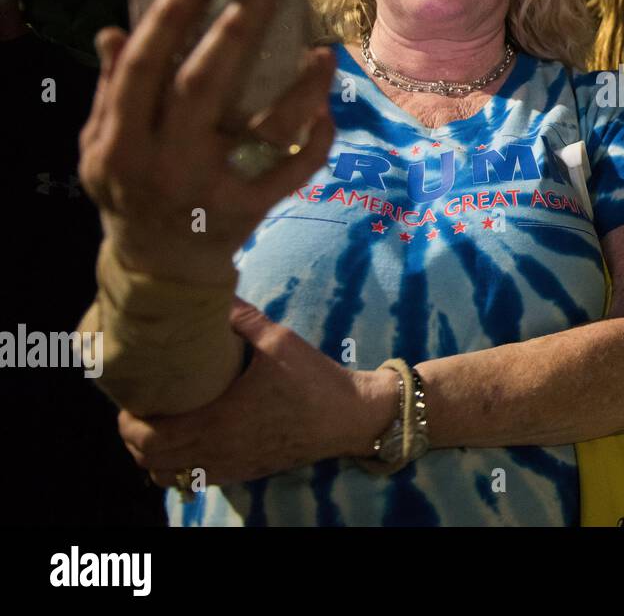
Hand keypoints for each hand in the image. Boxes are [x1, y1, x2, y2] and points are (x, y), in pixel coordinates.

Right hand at [79, 0, 335, 283]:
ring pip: (265, 128)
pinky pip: (294, 172)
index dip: (168, 22)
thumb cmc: (131, 187)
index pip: (143, 70)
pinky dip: (316, 141)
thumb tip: (115, 33)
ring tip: (321, 50)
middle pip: (204, 87)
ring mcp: (214, 187)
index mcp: (121, 142)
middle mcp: (167, 162)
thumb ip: (109, 92)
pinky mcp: (252, 208)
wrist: (160, 265)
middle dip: (237, 34)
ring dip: (300, 86)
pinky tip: (326, 111)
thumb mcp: (102, 146)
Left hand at [119, 299, 396, 486]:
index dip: (130, 421)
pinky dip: (176, 465)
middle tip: (139, 407)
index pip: (149, 437)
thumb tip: (213, 289)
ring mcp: (229, 466)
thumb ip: (241, 317)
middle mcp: (218, 451)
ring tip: (157, 424)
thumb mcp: (279, 340)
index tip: (132, 396)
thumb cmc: (314, 380)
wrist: (349, 418)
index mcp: (219, 421)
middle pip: (150, 460)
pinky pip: (192, 480)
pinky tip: (185, 439)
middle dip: (134, 436)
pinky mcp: (241, 472)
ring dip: (153, 454)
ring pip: (167, 475)